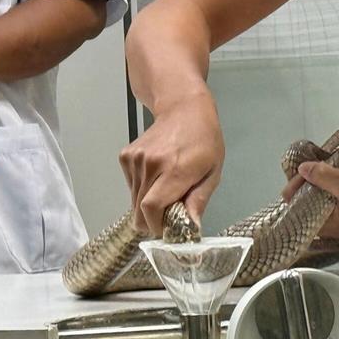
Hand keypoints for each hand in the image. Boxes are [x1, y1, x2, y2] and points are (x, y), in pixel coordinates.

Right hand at [118, 91, 223, 235]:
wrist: (183, 109)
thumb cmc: (204, 141)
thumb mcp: (212, 172)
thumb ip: (199, 200)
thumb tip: (190, 228)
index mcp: (175, 170)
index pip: (152, 208)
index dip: (155, 225)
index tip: (166, 230)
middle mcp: (151, 164)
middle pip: (139, 209)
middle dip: (151, 221)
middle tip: (167, 218)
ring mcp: (135, 159)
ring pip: (133, 200)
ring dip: (146, 205)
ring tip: (165, 191)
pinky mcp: (125, 156)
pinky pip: (130, 186)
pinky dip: (140, 191)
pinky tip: (155, 178)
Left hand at [289, 161, 338, 236]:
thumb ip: (323, 176)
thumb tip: (303, 169)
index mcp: (325, 225)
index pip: (296, 208)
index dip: (295, 188)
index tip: (302, 171)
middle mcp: (330, 228)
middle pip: (306, 205)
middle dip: (306, 186)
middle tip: (311, 167)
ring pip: (321, 203)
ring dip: (320, 186)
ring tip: (321, 169)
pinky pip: (334, 202)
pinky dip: (331, 189)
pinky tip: (336, 177)